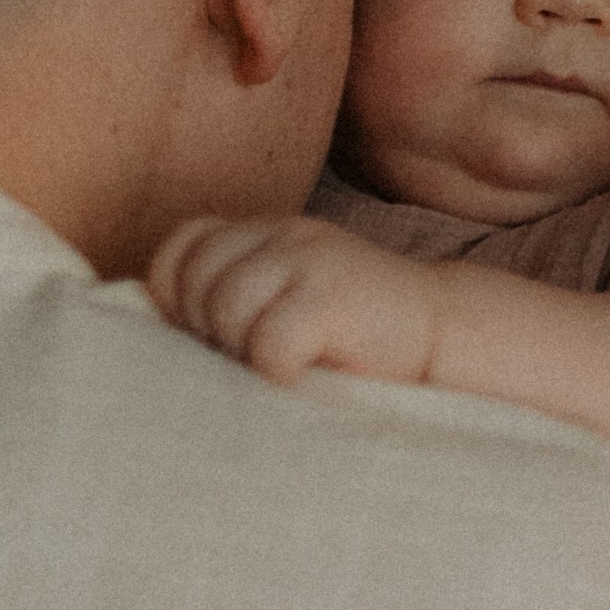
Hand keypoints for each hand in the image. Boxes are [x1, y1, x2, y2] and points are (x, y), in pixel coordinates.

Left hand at [146, 216, 447, 388]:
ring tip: (282, 369)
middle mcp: (283, 234)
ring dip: (243, 353)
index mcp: (266, 233)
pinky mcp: (332, 296)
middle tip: (253, 362)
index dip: (178, 298)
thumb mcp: (289, 304)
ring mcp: (309, 259)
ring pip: (225, 307)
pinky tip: (304, 376)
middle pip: (194, 280)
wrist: (450, 339)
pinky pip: (267, 340)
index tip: (210, 340)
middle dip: (209, 333)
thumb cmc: (357, 342)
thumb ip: (234, 303)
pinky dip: (277, 370)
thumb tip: (159, 337)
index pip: (181, 247)